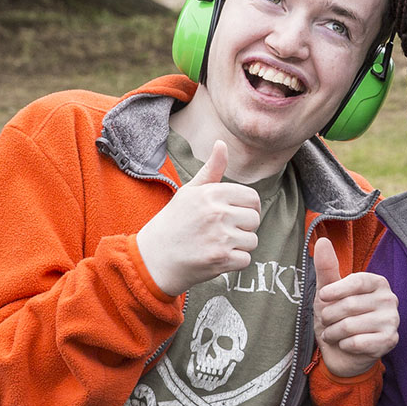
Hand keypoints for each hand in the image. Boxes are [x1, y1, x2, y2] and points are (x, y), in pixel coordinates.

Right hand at [137, 140, 260, 296]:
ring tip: (217, 245)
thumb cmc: (173, 223)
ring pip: (252, 240)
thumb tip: (221, 143)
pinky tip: (216, 258)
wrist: (152, 260)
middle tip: (221, 232)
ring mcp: (220, 237)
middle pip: (254, 219)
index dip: (246, 208)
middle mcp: (217, 213)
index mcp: (211, 193)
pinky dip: (234, 262)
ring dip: (239, 246)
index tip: (233, 215)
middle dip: (243, 228)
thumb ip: (211, 170)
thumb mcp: (189, 192)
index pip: (252, 198)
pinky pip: (246, 259)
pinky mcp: (220, 259)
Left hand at [312, 236, 398, 376]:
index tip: (323, 297)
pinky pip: (359, 342)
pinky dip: (344, 345)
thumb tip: (322, 240)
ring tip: (333, 333)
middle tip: (327, 321)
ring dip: (334, 332)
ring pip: (351, 325)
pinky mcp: (390, 341)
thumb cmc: (337, 317)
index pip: (357, 281)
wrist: (343, 352)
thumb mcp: (328, 291)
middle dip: (329, 316)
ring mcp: (392, 320)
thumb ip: (326, 267)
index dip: (335, 290)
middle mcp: (389, 299)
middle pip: (350, 305)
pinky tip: (346, 344)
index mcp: (377, 282)